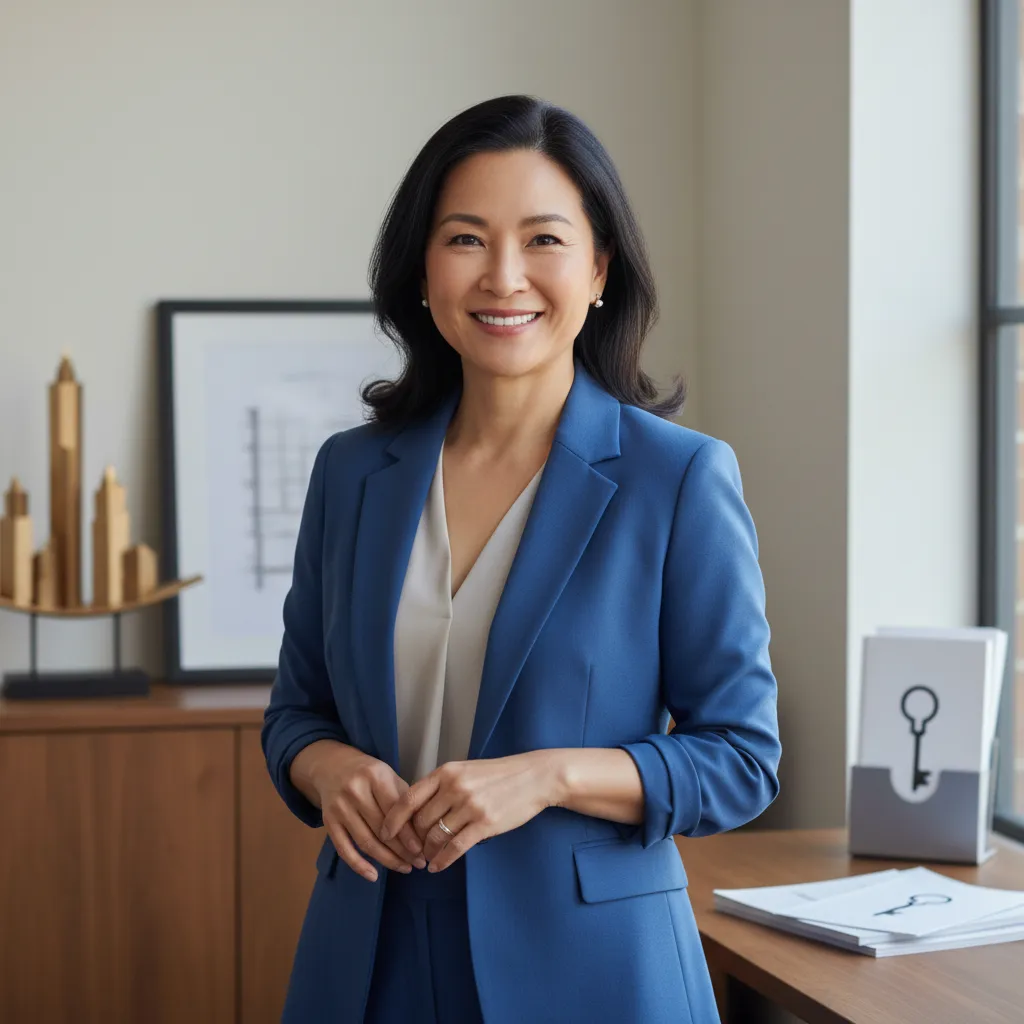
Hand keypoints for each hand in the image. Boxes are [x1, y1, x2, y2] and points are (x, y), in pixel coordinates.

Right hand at [310, 746, 427, 881]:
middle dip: (402, 850)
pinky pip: (344, 848)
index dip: (409, 833)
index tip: (422, 850)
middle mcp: (355, 791)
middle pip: (381, 828)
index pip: (395, 810)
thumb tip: (423, 832)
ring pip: (365, 841)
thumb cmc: (368, 773)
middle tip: (417, 863)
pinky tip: (373, 876)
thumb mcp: (388, 775)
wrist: (332, 766)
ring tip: (403, 868)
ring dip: (386, 860)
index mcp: (375, 776)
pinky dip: (358, 865)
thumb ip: (404, 799)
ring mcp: (340, 807)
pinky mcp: (328, 822)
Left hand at [379, 752, 558, 872]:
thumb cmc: (498, 775)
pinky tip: (437, 867)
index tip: (384, 832)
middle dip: (413, 840)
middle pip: (420, 821)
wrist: (534, 777)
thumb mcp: (465, 770)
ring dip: (427, 852)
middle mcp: (455, 787)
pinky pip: (455, 848)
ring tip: (424, 860)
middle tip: (411, 851)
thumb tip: (416, 810)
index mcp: (447, 772)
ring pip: (436, 836)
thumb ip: (441, 786)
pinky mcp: (484, 824)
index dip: (393, 818)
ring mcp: (470, 806)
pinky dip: (443, 861)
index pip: (409, 797)